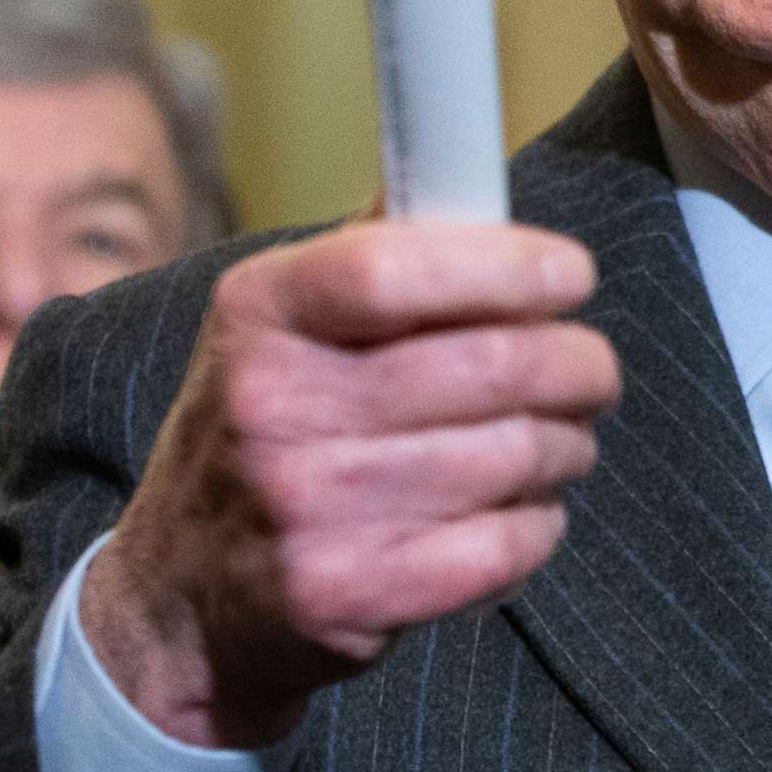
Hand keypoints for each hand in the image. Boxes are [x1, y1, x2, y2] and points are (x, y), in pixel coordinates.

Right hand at [78, 220, 619, 746]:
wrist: (178, 596)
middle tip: (593, 369)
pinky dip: (540, 522)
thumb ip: (371, 254)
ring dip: (568, 443)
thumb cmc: (260, 431)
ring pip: (514, 452)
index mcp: (261, 313)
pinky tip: (524, 508)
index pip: (398, 266)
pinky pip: (504, 543)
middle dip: (578, 363)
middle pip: (489, 363)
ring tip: (562, 440)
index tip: (571, 275)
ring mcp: (310, 508)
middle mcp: (276, 406)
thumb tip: (467, 175)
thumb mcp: (278, 324)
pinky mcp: (349, 594)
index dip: (510, 266)